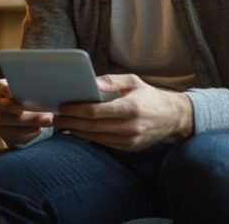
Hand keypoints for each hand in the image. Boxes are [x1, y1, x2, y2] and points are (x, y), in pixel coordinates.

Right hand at [0, 78, 53, 146]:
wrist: (30, 123)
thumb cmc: (34, 103)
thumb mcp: (34, 96)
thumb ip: (35, 92)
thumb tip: (50, 89)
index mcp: (3, 90)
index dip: (3, 88)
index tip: (11, 91)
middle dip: (10, 106)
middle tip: (21, 110)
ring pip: (6, 119)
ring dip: (27, 120)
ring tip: (46, 120)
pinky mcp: (3, 131)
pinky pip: (11, 132)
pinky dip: (26, 131)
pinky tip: (39, 129)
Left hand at [52, 74, 192, 149]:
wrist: (173, 117)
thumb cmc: (149, 96)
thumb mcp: (133, 82)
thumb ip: (111, 81)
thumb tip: (90, 84)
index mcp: (131, 108)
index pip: (96, 111)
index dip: (76, 109)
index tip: (62, 106)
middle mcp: (131, 127)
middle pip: (93, 126)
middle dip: (71, 121)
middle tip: (55, 117)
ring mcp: (130, 140)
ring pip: (96, 137)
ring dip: (76, 131)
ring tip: (61, 124)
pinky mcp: (129, 147)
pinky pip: (104, 143)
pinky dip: (88, 137)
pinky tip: (77, 130)